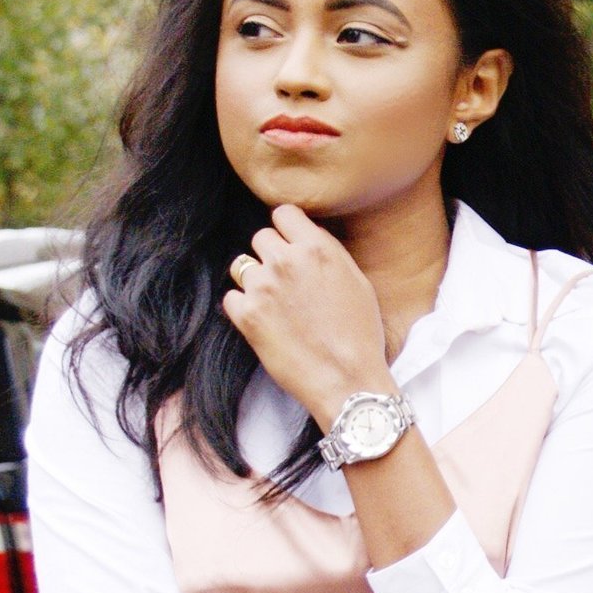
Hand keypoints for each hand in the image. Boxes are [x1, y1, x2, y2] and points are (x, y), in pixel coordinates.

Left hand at [220, 205, 389, 423]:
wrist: (347, 380)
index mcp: (317, 248)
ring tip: (275, 304)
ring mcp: (263, 288)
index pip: (284, 213)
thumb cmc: (360, 334)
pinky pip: (232, 298)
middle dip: (271, 255)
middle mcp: (286, 261)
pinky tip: (265, 322)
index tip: (290, 243)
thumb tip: (307, 239)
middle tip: (287, 282)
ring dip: (255, 280)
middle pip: (261, 238)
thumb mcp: (357, 282)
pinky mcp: (247, 316)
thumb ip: (328, 253)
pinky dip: (244, 308)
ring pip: (242, 266)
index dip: (287, 229)